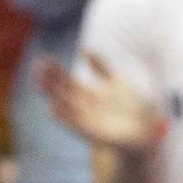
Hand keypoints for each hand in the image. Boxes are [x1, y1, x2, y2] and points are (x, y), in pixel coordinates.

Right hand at [37, 52, 163, 155]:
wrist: (146, 131)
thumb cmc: (131, 108)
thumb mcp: (116, 82)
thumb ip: (100, 67)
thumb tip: (83, 49)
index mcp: (88, 94)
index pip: (66, 79)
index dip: (55, 69)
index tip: (44, 58)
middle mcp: (83, 106)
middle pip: (62, 90)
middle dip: (49, 79)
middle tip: (36, 67)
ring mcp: (87, 118)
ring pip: (65, 104)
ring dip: (52, 94)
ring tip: (39, 83)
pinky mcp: (93, 133)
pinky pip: (75, 124)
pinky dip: (63, 117)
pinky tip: (52, 110)